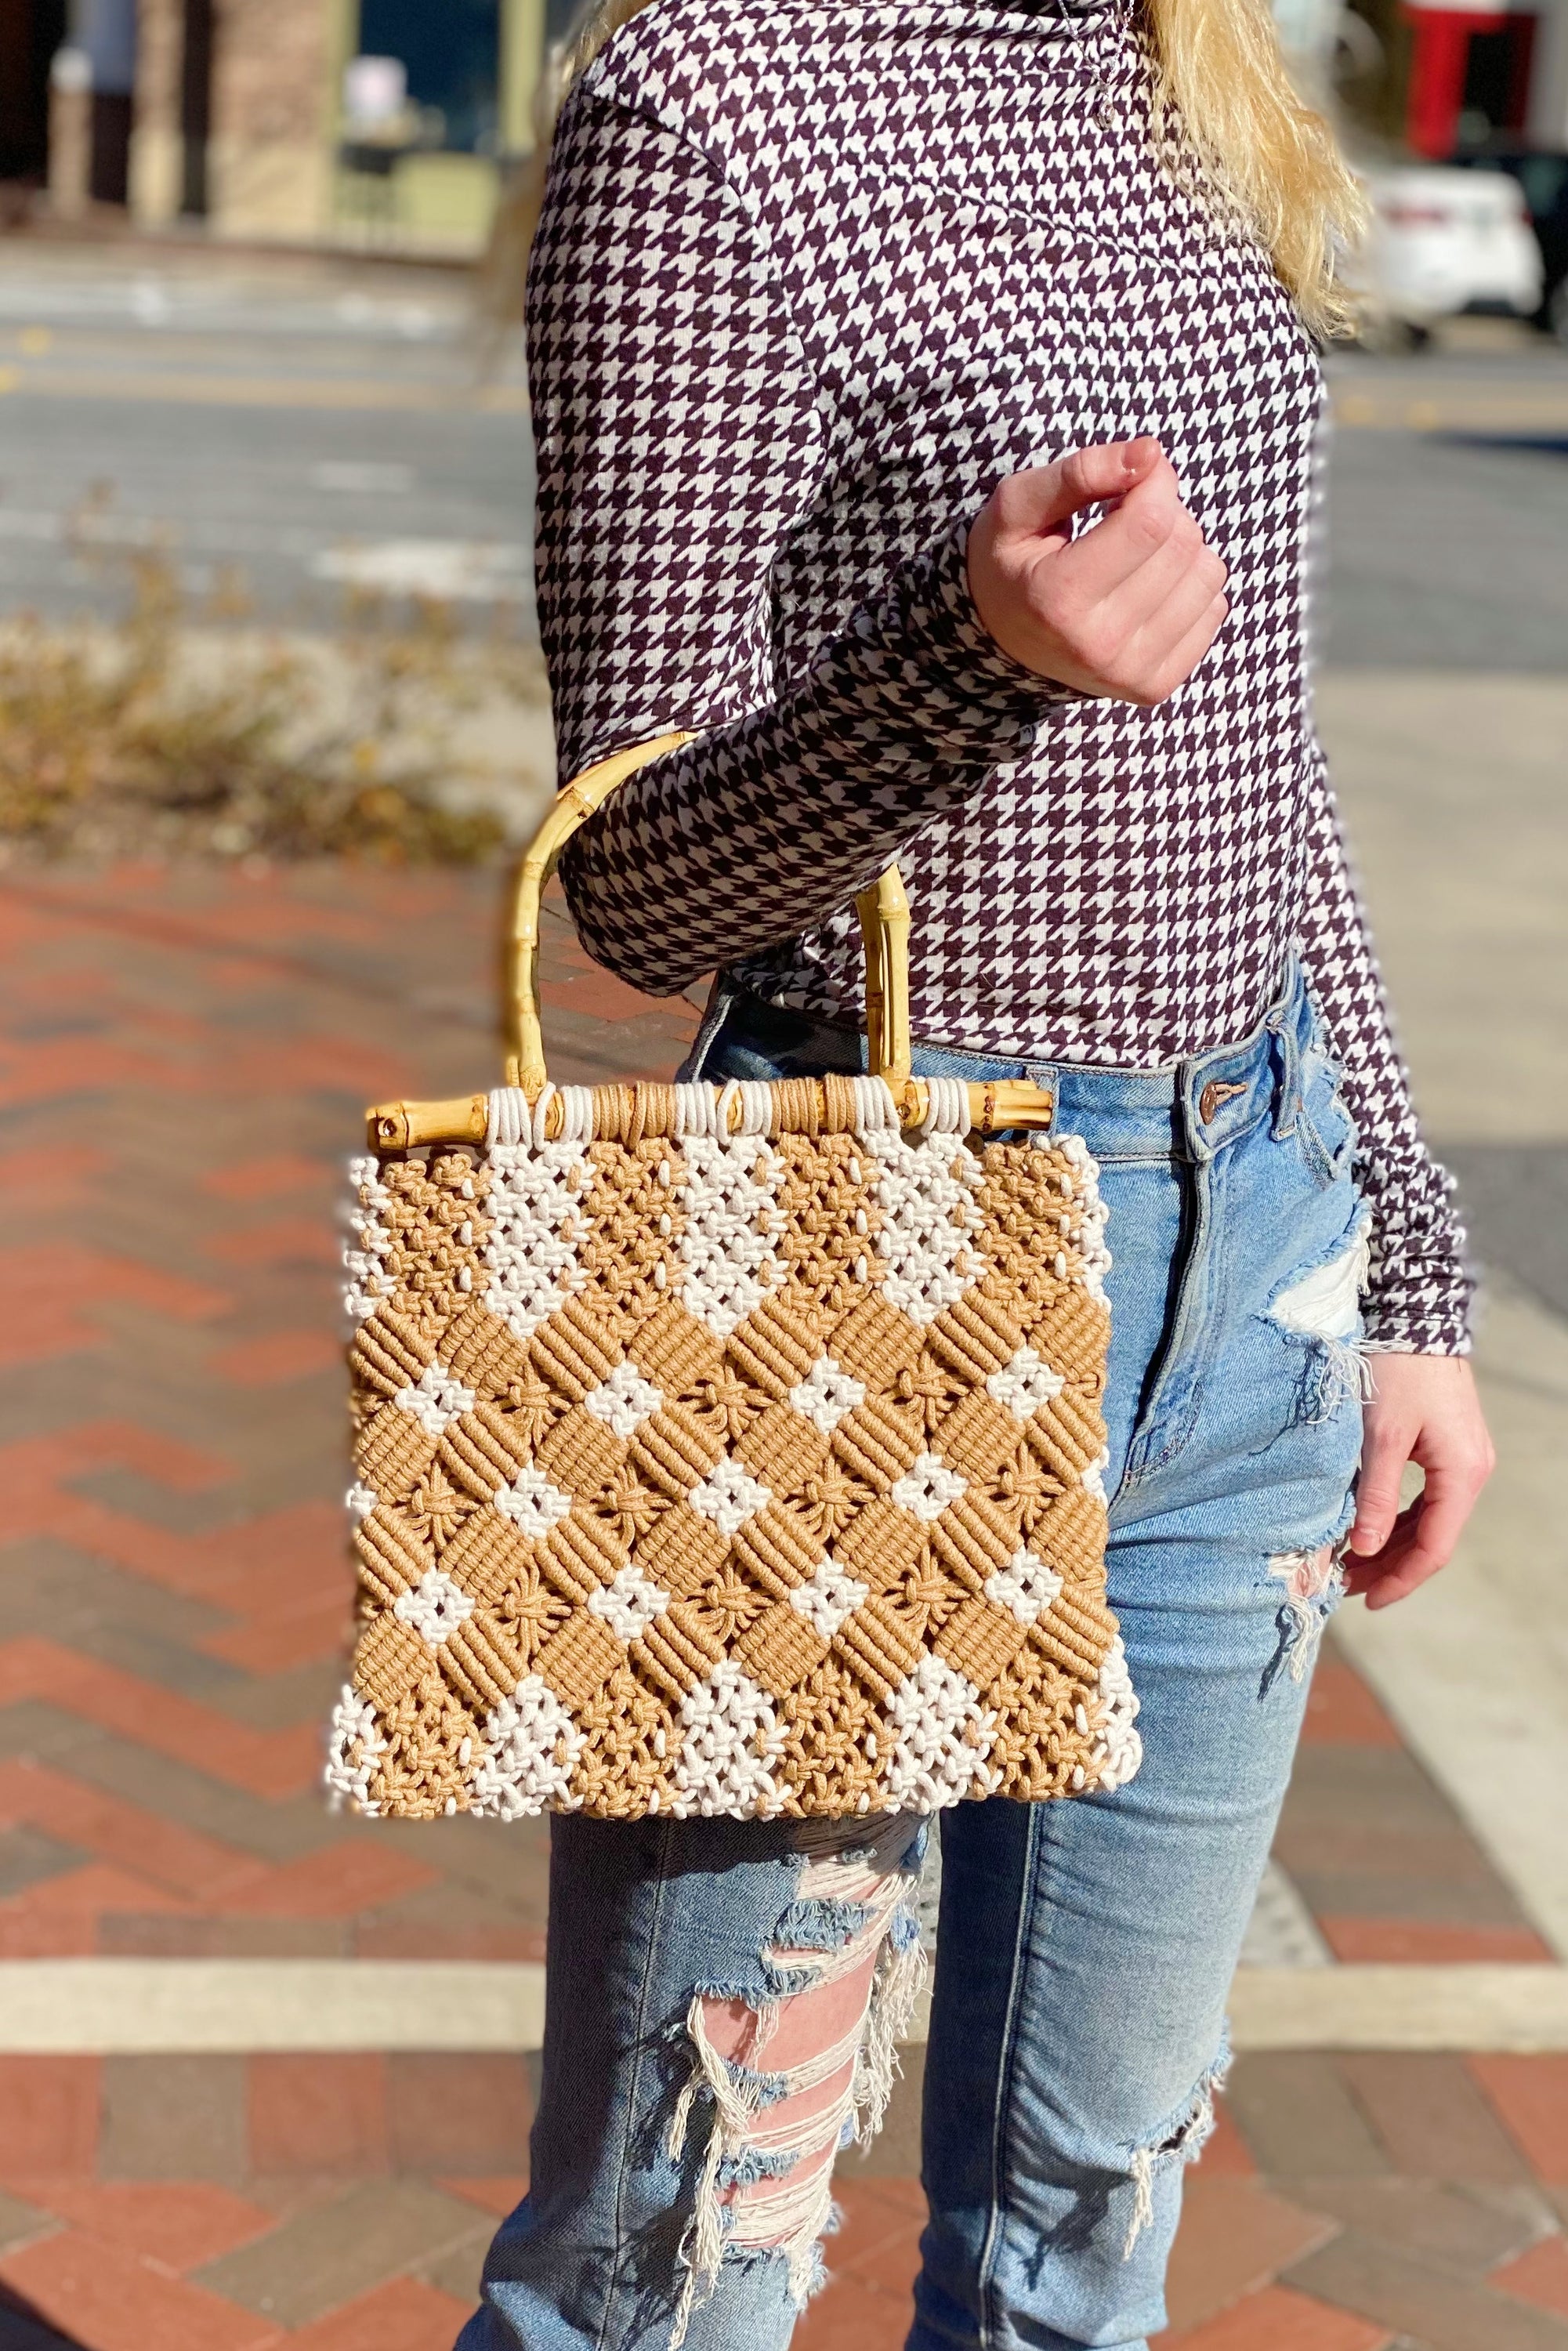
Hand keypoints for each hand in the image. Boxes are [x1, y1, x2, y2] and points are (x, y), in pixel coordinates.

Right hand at [966, 437, 1229, 705]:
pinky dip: (1190, 585)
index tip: (1132, 476)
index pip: (1150, 521)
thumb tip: (1151, 453)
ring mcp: (1131, 673)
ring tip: (1136, 557)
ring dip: (1181, 548)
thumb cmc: (1014, 563)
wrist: (1002, 644)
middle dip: (1164, 512)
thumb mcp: (1019, 507)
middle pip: (1182, 544)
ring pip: (1208, 573)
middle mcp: (1098, 645)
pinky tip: (1149, 589)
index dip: (1153, 480)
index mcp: (1058, 598)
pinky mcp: (1156, 686)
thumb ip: (1080, 471)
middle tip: (1125, 520)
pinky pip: (1216, 608)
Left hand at [1344, 1354, 1494, 1609]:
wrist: (1415, 1317)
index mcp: (1461, 1475)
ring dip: (1389, 1543)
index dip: (1400, 1579)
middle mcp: (1469, 1472)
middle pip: (1430, 1538)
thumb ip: (1374, 1495)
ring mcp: (1459, 1460)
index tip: (1364, 1600)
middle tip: (1342, 1585)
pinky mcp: (1444, 1447)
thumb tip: (1362, 1548)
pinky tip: (1365, 1527)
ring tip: (1347, 1562)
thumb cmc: (1399, 1371)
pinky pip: (1422, 1497)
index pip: (1434, 1548)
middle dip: (1388, 1566)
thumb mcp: (1380, 1436)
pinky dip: (1395, 1517)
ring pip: (1425, 1520)